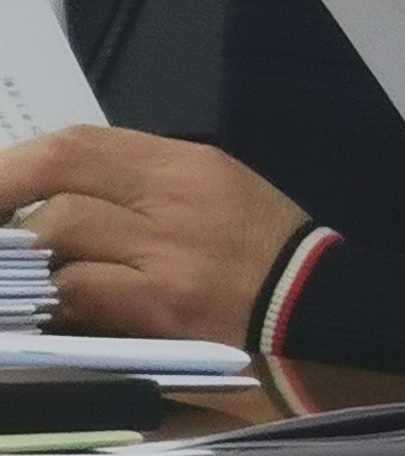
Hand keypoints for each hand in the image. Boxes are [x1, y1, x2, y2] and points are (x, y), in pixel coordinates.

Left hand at [0, 128, 311, 345]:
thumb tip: (52, 200)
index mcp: (187, 164)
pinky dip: (59, 298)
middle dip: (4, 201)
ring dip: (34, 258)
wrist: (322, 311)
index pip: (79, 144)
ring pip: (60, 235)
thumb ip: (139, 186)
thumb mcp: (212, 191)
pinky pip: (79, 291)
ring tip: (38, 276)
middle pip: (59, 179)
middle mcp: (174, 197)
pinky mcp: (160, 305)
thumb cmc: (262, 251)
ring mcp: (166, 252)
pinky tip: (64, 309)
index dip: (15, 163)